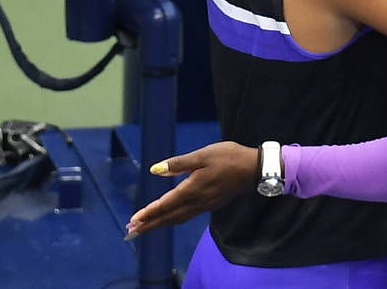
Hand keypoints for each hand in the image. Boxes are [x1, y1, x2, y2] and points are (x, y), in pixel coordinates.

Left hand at [124, 141, 255, 238]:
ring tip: (146, 227)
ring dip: (160, 223)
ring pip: (177, 218)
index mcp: (192, 189)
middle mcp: (197, 202)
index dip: (147, 213)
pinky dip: (173, 219)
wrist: (254, 169)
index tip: (133, 221)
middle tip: (132, 231)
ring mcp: (205, 205)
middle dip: (149, 224)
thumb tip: (155, 170)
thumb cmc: (228, 158)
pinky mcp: (211, 204)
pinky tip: (171, 217)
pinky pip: (187, 216)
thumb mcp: (202, 155)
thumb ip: (178, 164)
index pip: (164, 205)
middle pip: (168, 217)